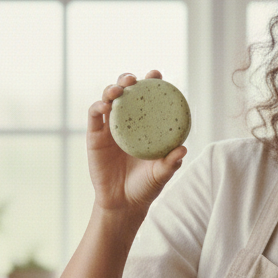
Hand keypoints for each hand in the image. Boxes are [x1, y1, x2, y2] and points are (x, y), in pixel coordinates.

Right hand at [87, 70, 186, 213]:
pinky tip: (105, 105)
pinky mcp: (94, 136)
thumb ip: (171, 162)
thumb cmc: (146, 187)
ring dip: (112, 88)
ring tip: (119, 88)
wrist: (123, 204)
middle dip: (129, 80)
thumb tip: (183, 148)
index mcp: (146, 126)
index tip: (157, 74)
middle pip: (126, 93)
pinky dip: (98, 106)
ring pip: (109, 99)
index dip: (152, 83)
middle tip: (135, 80)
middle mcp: (128, 123)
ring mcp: (110, 128)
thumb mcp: (161, 174)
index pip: (148, 99)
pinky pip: (94, 116)